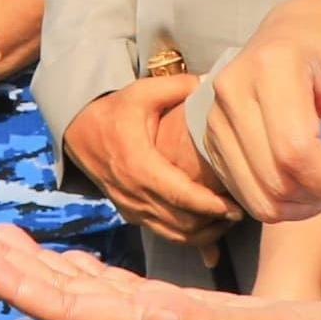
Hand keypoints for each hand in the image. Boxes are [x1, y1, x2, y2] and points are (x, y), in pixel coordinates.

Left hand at [0, 222, 320, 319]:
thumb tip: (152, 313)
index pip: (77, 305)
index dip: (24, 280)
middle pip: (69, 300)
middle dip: (15, 269)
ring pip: (90, 295)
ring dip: (42, 269)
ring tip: (0, 242)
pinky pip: (123, 293)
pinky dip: (88, 274)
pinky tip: (75, 264)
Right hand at [64, 74, 235, 249]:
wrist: (79, 134)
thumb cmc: (114, 112)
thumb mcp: (141, 92)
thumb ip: (176, 87)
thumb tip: (210, 83)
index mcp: (138, 165)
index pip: (179, 195)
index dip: (209, 205)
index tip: (235, 205)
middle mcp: (134, 193)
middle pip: (181, 221)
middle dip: (214, 221)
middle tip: (241, 209)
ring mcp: (132, 208)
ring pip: (174, 235)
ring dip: (204, 233)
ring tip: (229, 219)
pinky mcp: (132, 215)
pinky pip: (165, 234)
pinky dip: (189, 237)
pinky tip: (211, 229)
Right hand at [202, 0, 320, 223]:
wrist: (294, 27)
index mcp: (271, 66)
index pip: (296, 150)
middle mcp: (232, 90)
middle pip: (276, 178)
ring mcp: (213, 116)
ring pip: (259, 196)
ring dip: (302, 205)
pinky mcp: (210, 137)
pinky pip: (245, 194)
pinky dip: (281, 202)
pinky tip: (303, 180)